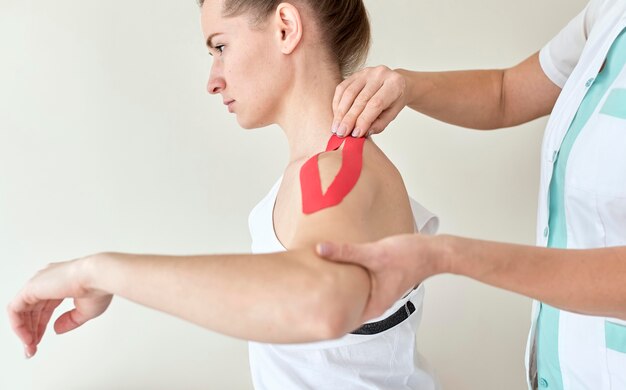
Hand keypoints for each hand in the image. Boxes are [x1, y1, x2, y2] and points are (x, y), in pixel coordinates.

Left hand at [7, 256, 111, 358]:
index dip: (42, 325)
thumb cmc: (98, 288)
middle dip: (32, 331)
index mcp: (61, 282)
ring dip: (24, 330)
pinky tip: (27, 337)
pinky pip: (14, 309)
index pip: (45, 306)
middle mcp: (48, 280)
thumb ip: (69, 320)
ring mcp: (38, 283)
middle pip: (32, 309)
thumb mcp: (85, 311)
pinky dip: (18, 325)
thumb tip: (56, 329)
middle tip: (32, 349)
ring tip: (30, 346)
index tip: (40, 341)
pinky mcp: (31, 287)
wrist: (99, 276)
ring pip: (21, 310)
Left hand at [317, 234, 447, 320]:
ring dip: (336, 291)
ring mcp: (376, 293)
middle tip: (301, 298)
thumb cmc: (411, 255)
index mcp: (374, 304)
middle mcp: (375, 302)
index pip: (343, 318)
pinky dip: (346, 281)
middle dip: (326, 304)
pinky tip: (333, 271)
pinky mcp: (377, 282)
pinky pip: (357, 286)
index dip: (324, 317)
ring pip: (351, 297)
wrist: (434, 252)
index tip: (304, 314)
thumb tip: (320, 250)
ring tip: (312, 285)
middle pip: (345, 308)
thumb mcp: (374, 252)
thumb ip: (346, 252)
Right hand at [332, 66, 407, 137]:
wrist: (395, 82)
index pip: (376, 104)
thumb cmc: (394, 100)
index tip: (355, 134)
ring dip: (340, 112)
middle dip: (349, 119)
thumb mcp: (392, 114)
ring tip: (336, 127)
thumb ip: (379, 124)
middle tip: (342, 133)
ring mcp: (366, 72)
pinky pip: (342, 88)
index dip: (364, 120)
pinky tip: (336, 116)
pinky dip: (337, 103)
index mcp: (394, 84)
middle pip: (361, 99)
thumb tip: (363, 133)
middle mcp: (380, 74)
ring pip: (349, 93)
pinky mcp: (355, 73)